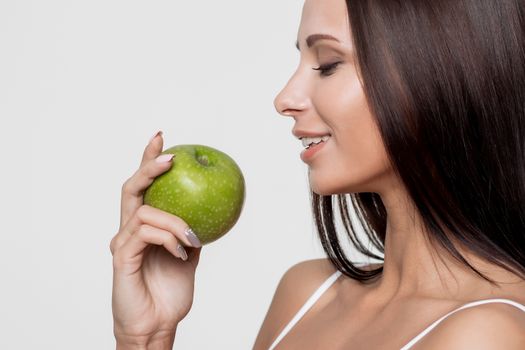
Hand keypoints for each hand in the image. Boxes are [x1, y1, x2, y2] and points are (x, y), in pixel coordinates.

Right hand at [110, 131, 201, 345]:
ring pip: (144, 212)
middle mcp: (128, 230)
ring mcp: (122, 243)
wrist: (157, 324)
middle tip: (170, 157)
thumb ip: (190, 231)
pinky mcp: (121, 257)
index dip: (149, 161)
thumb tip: (208, 211)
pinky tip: (182, 252)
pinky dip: (168, 238)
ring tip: (191, 239)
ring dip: (174, 221)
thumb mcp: (188, 254)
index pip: (144, 188)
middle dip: (149, 167)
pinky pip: (145, 234)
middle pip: (131, 189)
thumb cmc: (169, 292)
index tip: (163, 139)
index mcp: (143, 227)